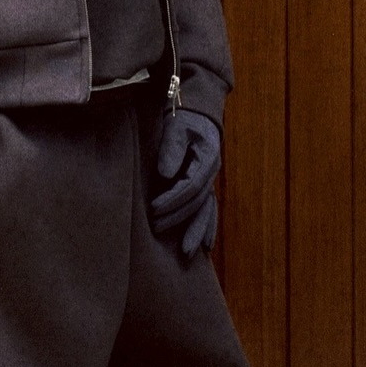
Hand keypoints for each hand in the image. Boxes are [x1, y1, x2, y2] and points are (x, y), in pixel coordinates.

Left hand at [150, 108, 221, 256]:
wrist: (197, 113)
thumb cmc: (183, 118)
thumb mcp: (176, 126)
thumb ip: (171, 147)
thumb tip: (165, 173)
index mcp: (207, 158)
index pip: (191, 186)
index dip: (173, 199)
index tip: (154, 208)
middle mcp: (212, 172)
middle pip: (198, 202)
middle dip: (179, 218)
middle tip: (156, 229)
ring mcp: (209, 181)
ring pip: (206, 211)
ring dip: (196, 231)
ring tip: (186, 253)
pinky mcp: (203, 186)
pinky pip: (208, 211)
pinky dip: (207, 228)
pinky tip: (204, 247)